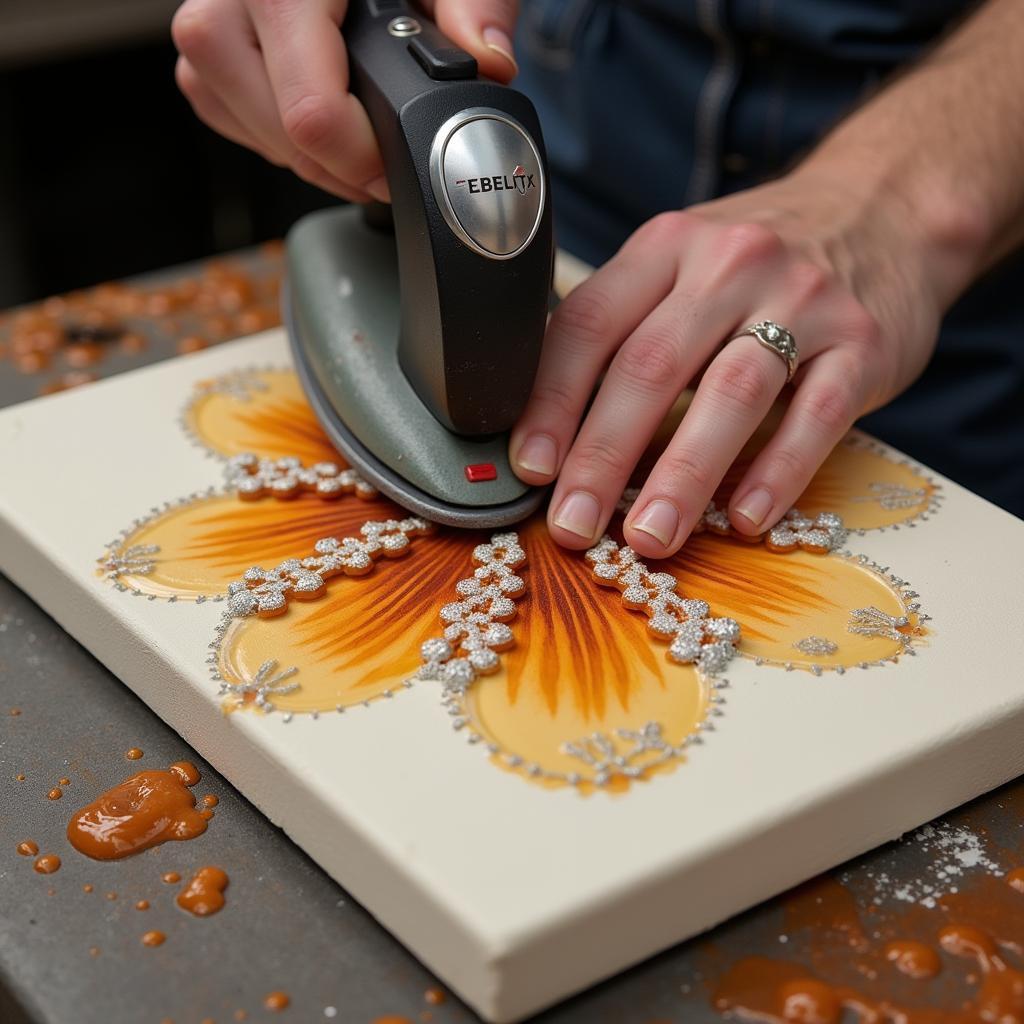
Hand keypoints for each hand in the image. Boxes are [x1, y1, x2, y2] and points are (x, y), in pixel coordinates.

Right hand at [172, 0, 519, 201]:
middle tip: (384, 159)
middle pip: (281, 136)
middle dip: (343, 166)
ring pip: (253, 136)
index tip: (400, 166)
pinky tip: (319, 118)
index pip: (313, 112)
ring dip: (310, 157)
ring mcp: (207, 26)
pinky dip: (278, 138)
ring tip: (356, 135)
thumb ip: (474, 6)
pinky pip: (232, 121)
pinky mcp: (203, 53)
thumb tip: (490, 61)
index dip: (367, 159)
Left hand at [510, 168, 946, 557]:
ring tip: (648, 537)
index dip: (551, 401)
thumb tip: (552, 433)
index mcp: (665, 248)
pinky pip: (816, 415)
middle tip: (572, 524)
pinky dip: (777, 471)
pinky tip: (744, 519)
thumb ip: (623, 331)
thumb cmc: (755, 265)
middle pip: (650, 366)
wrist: (882, 210)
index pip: (589, 325)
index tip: (529, 467)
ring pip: (731, 393)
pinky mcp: (863, 342)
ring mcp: (802, 301)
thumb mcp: (681, 266)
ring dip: (683, 475)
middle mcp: (729, 265)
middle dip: (602, 455)